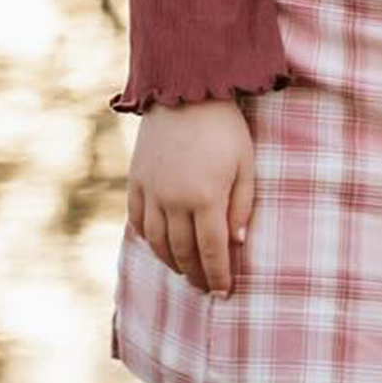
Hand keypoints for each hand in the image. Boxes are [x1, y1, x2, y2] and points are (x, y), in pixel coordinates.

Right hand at [127, 98, 255, 295]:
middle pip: (183, 253)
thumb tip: (236, 243)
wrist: (186, 90)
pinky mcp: (136, 181)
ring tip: (184, 271)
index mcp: (206, 197)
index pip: (212, 251)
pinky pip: (138, 222)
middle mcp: (175, 201)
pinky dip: (148, 239)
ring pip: (158, 243)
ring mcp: (152, 192)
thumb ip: (241, 204)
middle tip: (204, 287)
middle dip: (195, 274)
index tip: (223, 293)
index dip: (218, 275)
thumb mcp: (245, 162)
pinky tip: (159, 245)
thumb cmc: (225, 126)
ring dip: (171, 262)